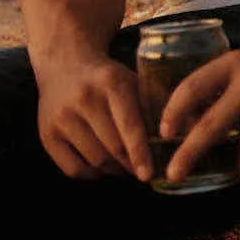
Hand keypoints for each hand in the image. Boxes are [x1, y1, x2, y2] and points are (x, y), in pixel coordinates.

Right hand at [35, 52, 153, 180]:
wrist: (65, 65)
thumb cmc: (111, 79)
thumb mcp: (137, 82)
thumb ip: (162, 106)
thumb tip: (193, 132)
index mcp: (111, 83)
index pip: (129, 126)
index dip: (141, 154)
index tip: (149, 175)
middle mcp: (83, 99)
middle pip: (113, 148)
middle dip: (132, 165)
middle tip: (145, 171)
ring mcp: (60, 117)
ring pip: (95, 161)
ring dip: (116, 170)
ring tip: (127, 167)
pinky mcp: (46, 133)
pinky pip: (73, 169)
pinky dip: (93, 175)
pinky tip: (105, 167)